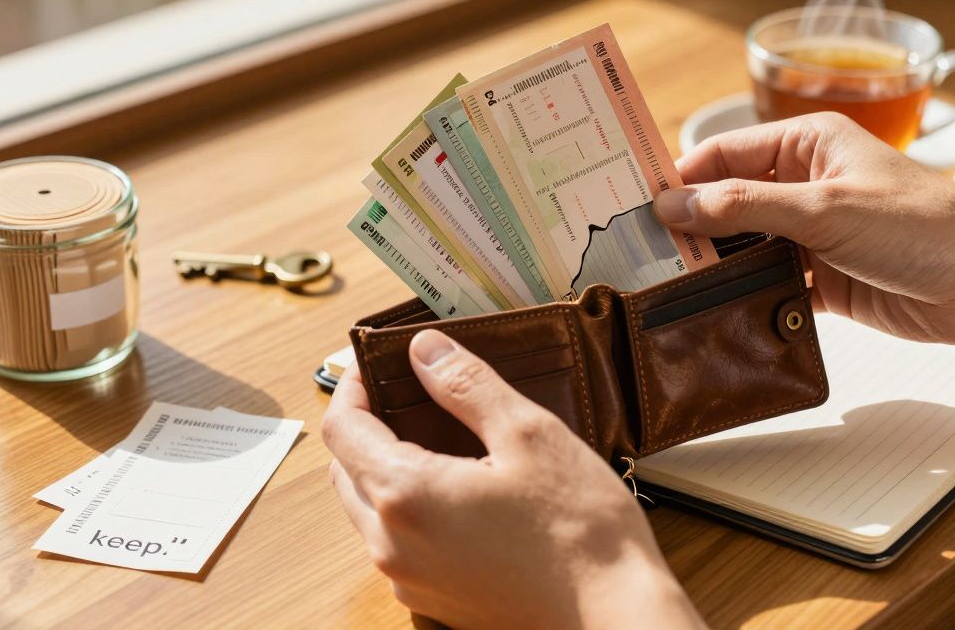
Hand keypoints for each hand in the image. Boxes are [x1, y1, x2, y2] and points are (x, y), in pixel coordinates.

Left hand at [321, 329, 703, 629]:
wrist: (613, 616)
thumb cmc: (579, 530)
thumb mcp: (528, 433)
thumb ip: (467, 385)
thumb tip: (424, 350)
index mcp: (406, 496)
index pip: (342, 430)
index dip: (352, 388)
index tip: (376, 365)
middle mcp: (391, 546)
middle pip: (347, 471)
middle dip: (364, 428)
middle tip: (405, 395)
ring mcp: (409, 580)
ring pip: (368, 511)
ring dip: (384, 470)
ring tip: (434, 440)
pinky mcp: (433, 601)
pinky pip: (397, 544)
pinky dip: (407, 509)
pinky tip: (456, 492)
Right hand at [654, 112, 954, 344]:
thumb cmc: (921, 225)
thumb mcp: (822, 207)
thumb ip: (743, 206)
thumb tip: (673, 203)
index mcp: (808, 144)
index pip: (724, 153)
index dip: (681, 176)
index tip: (637, 203)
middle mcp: (806, 185)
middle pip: (728, 202)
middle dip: (691, 225)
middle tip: (641, 251)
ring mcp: (813, 234)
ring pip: (745, 246)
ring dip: (716, 264)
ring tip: (666, 285)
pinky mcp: (823, 280)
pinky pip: (768, 284)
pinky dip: (744, 295)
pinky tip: (714, 311)